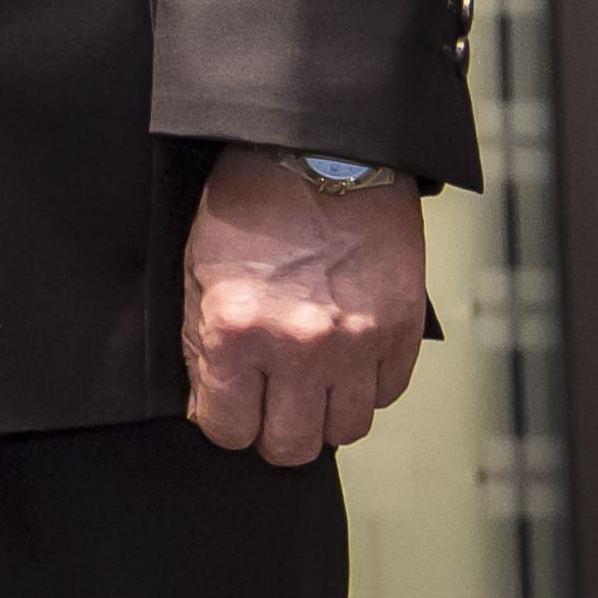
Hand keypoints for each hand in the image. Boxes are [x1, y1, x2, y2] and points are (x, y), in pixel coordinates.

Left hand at [180, 150, 428, 462]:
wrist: (321, 151)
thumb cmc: (251, 204)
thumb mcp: (198, 269)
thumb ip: (201, 347)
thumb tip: (211, 406)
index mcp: (235, 331)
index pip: (229, 431)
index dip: (225, 421)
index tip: (229, 406)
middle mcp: (298, 347)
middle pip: (291, 447)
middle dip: (274, 431)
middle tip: (270, 403)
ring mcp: (356, 342)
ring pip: (345, 429)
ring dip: (324, 411)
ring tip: (310, 377)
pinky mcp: (400, 330)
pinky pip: (386, 394)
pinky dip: (366, 385)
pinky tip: (345, 355)